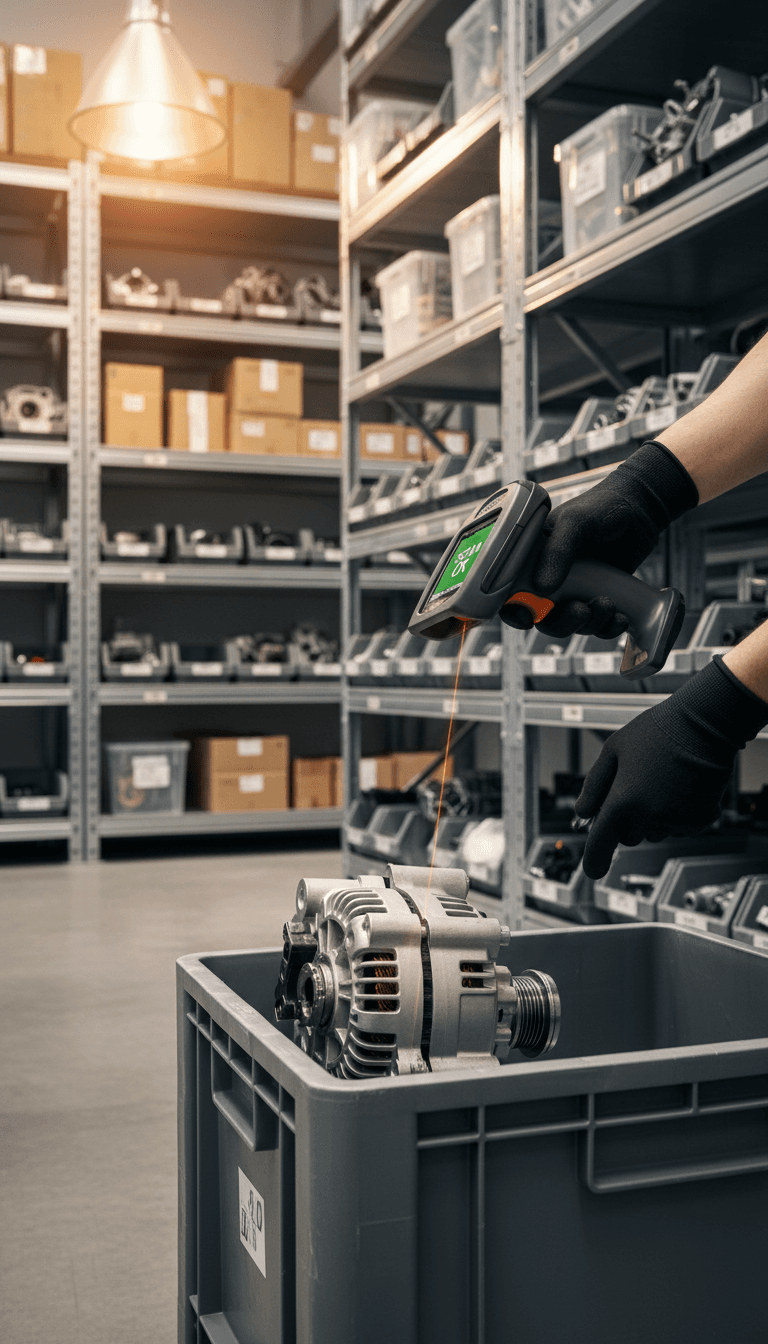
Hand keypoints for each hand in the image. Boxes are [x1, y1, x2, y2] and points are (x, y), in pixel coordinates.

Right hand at [502, 441, 696, 638]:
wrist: (641, 507)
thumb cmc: (601, 507)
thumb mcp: (574, 523)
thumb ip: (557, 551)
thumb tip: (542, 589)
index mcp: (532, 560)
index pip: (511, 594)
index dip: (514, 611)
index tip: (527, 619)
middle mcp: (550, 578)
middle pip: (543, 619)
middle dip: (561, 622)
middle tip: (580, 610)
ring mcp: (576, 591)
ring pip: (572, 625)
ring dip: (589, 624)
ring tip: (607, 604)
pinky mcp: (599, 598)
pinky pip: (599, 626)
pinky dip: (608, 628)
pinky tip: (620, 618)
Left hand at [575, 657, 767, 878]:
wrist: (704, 722)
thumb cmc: (656, 732)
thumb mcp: (612, 750)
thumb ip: (593, 786)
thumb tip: (582, 813)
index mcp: (623, 801)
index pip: (601, 845)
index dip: (593, 861)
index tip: (593, 870)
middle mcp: (650, 816)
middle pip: (627, 837)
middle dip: (624, 821)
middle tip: (632, 789)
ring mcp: (677, 820)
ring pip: (653, 833)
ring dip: (650, 818)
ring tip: (658, 781)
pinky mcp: (700, 819)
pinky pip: (678, 827)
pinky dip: (674, 814)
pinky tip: (678, 786)